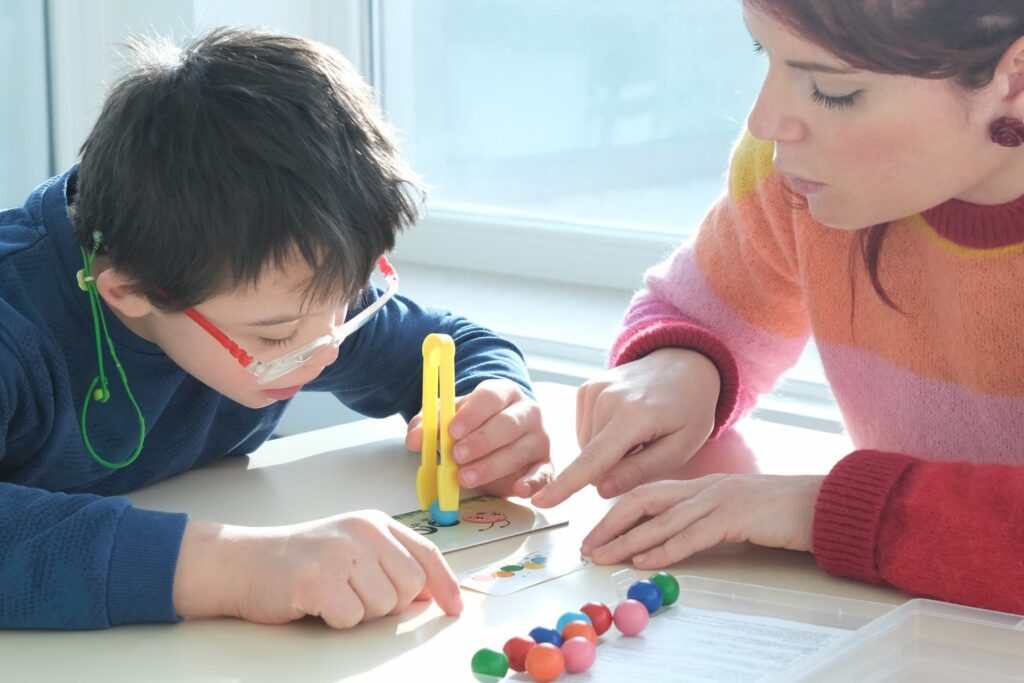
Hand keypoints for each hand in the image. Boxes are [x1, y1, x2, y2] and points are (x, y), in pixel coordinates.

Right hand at [173, 510, 462, 628]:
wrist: (243, 561)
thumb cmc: (300, 560)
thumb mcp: (352, 549)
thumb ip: (390, 563)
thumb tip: (429, 594)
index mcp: (375, 523)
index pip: (426, 553)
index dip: (445, 584)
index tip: (455, 607)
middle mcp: (362, 532)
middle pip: (409, 586)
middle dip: (387, 603)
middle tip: (353, 594)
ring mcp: (341, 554)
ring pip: (382, 606)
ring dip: (359, 613)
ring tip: (332, 595)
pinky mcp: (319, 580)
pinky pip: (351, 618)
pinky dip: (336, 620)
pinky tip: (316, 603)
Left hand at [406, 379, 551, 498]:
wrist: (501, 434)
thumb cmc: (475, 424)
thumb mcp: (450, 418)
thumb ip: (430, 424)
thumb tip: (414, 439)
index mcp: (503, 392)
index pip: (491, 396)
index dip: (472, 413)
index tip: (452, 430)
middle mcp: (526, 412)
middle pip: (507, 424)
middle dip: (480, 441)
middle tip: (456, 455)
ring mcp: (538, 437)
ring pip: (519, 451)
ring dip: (491, 466)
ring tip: (465, 477)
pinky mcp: (545, 462)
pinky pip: (543, 473)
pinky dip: (532, 483)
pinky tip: (518, 490)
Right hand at [531, 348, 719, 507]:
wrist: (683, 365)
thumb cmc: (688, 408)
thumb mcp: (680, 448)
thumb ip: (640, 471)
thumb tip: (601, 489)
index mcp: (634, 415)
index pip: (594, 458)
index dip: (567, 484)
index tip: (543, 501)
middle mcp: (607, 398)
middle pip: (591, 458)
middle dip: (613, 467)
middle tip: (646, 448)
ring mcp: (593, 390)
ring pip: (586, 447)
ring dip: (608, 451)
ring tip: (637, 433)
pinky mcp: (586, 389)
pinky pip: (584, 430)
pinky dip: (601, 436)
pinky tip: (623, 424)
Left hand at [580, 474, 822, 567]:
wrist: (825, 505)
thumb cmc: (782, 513)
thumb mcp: (734, 512)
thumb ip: (704, 521)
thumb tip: (670, 541)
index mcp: (702, 485)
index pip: (648, 494)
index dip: (616, 512)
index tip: (595, 533)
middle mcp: (705, 487)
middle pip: (644, 500)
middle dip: (610, 523)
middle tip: (587, 546)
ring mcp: (720, 499)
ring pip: (662, 519)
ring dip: (628, 540)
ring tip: (604, 555)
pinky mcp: (737, 516)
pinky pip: (693, 535)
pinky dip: (665, 549)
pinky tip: (645, 560)